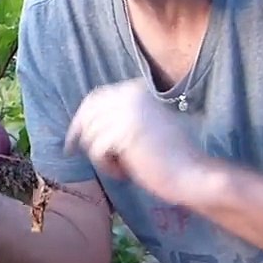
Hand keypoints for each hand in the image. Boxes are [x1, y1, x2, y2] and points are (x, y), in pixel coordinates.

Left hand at [64, 78, 206, 204]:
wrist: (191, 174)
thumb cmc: (167, 156)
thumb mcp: (141, 125)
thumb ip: (117, 117)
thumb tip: (81, 123)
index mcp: (136, 89)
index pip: (95, 98)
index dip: (81, 119)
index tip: (72, 138)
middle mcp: (130, 94)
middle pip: (87, 113)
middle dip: (78, 134)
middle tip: (72, 152)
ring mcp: (128, 112)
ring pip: (90, 135)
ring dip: (101, 157)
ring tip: (122, 168)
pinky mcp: (125, 133)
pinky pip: (96, 151)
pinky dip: (106, 167)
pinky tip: (125, 174)